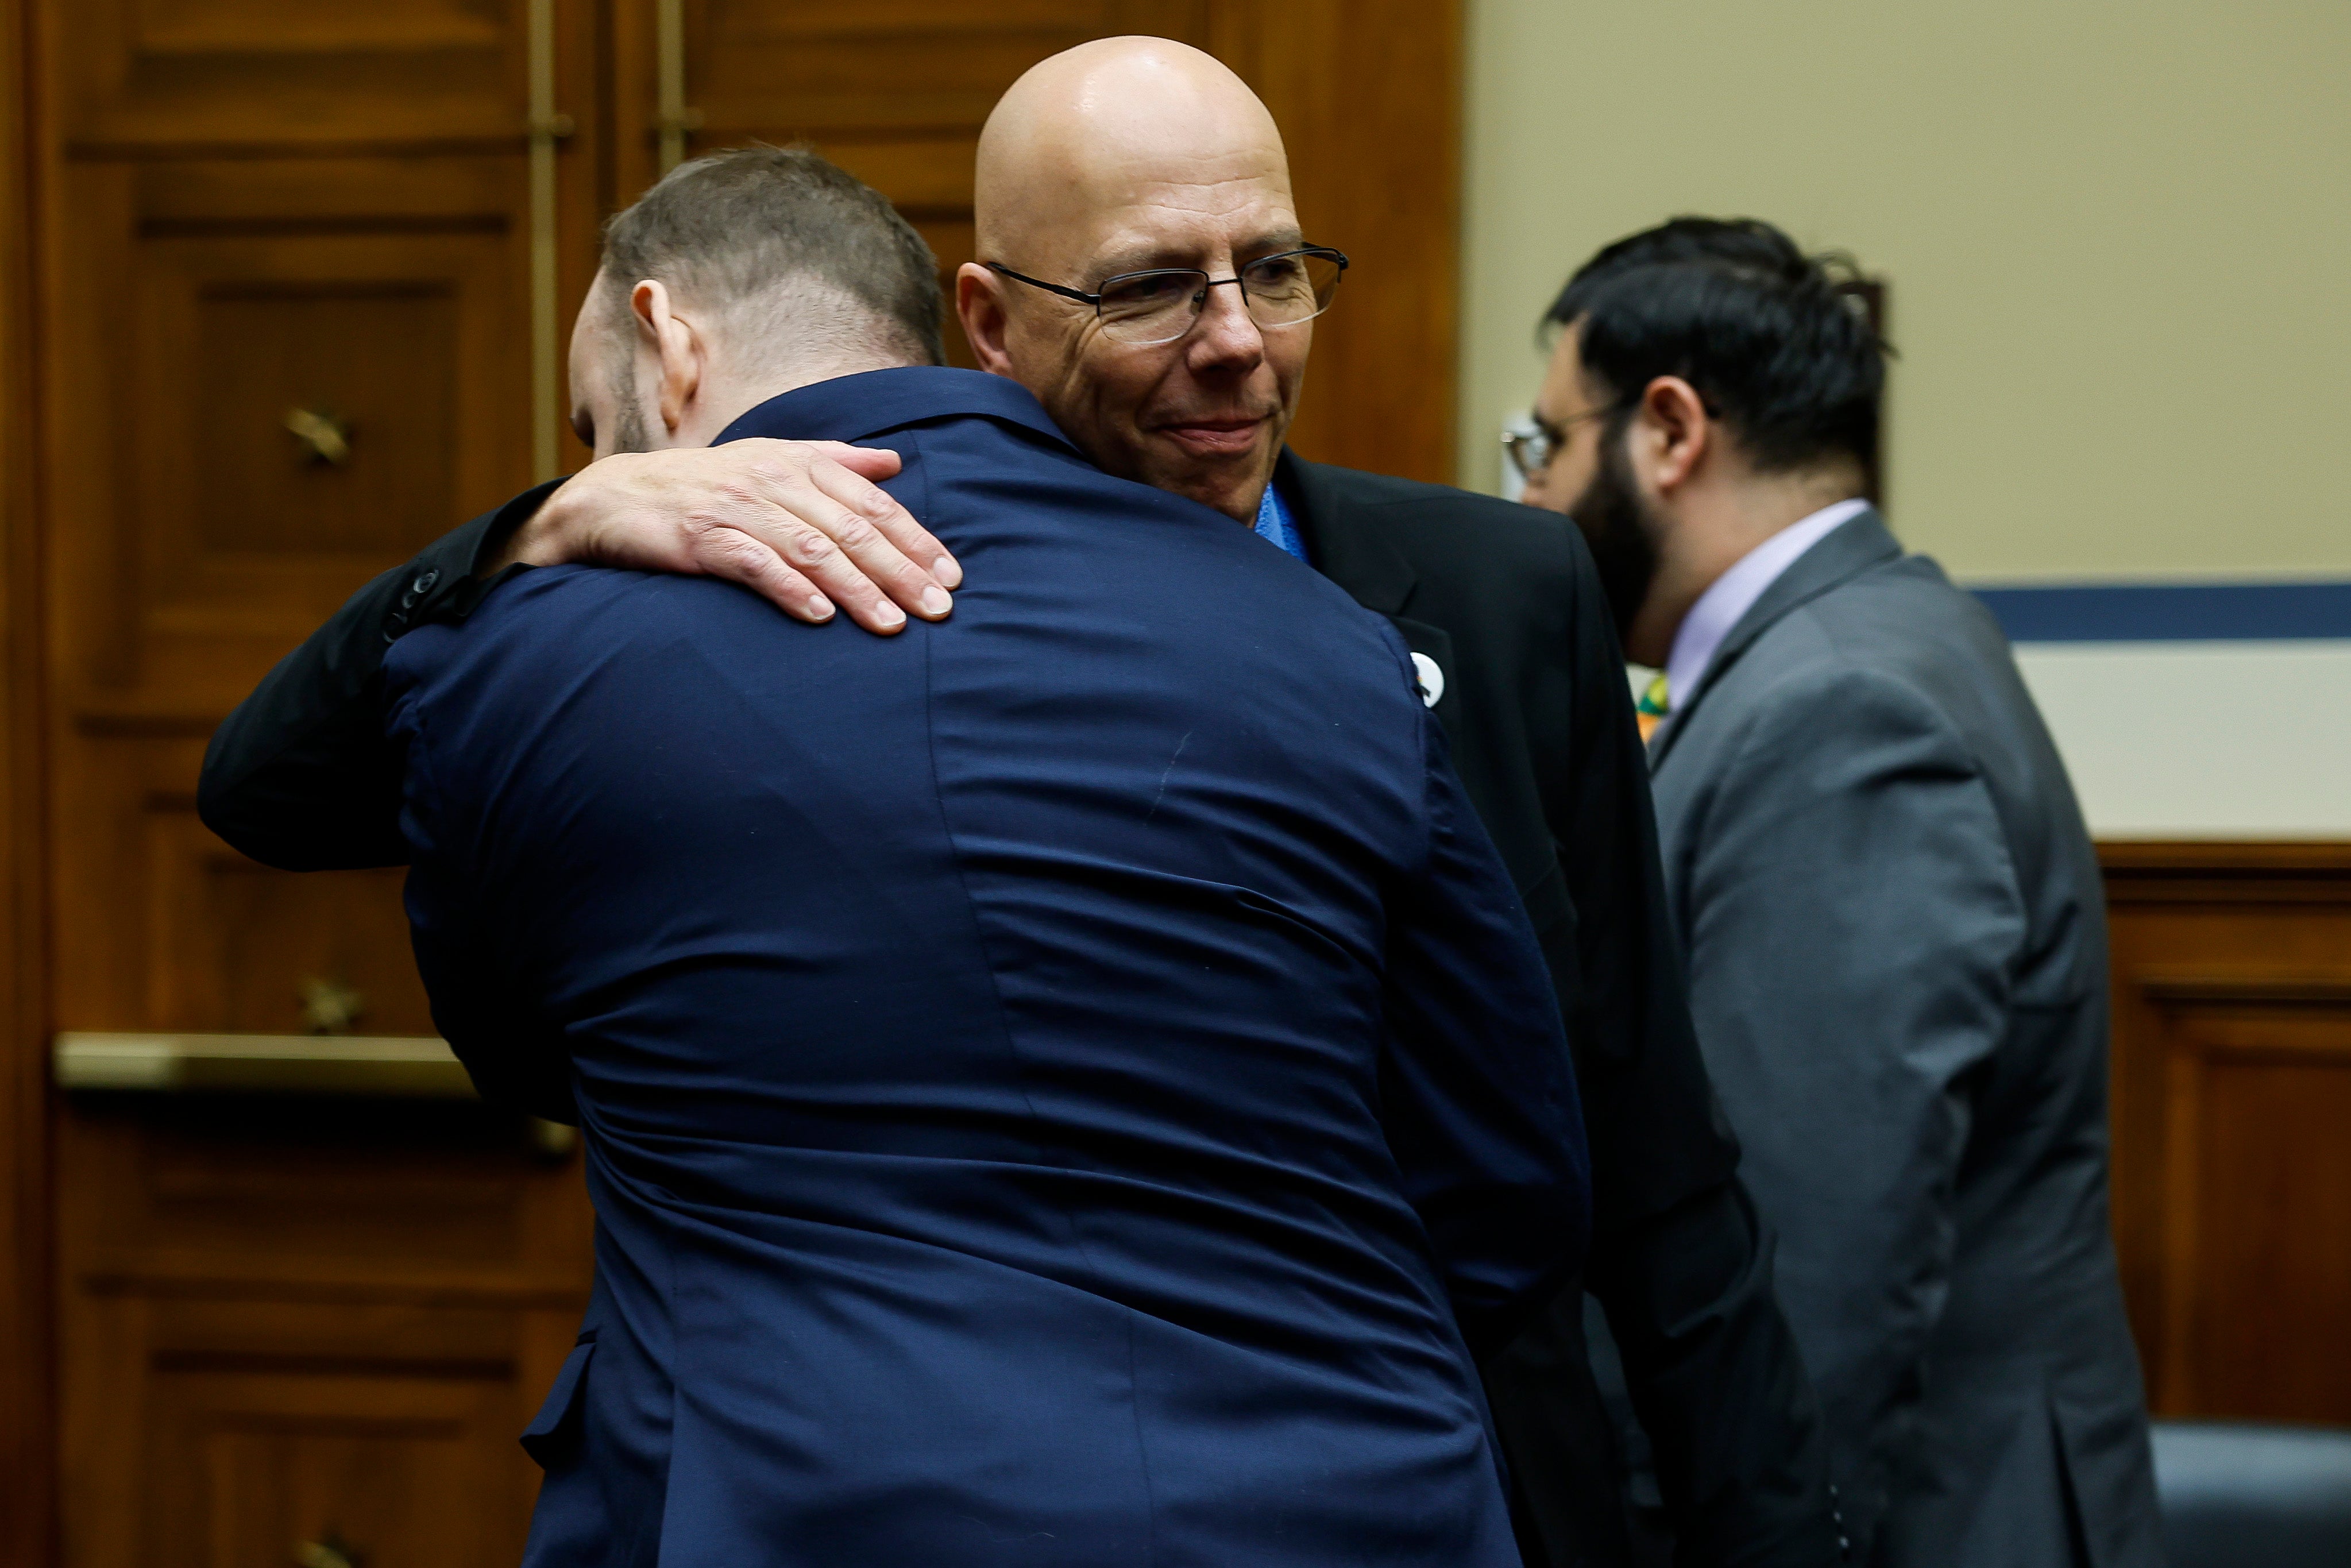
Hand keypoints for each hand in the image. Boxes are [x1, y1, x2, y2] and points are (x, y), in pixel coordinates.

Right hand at [493, 440, 960, 633]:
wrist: (613, 499)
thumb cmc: (703, 487)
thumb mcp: (770, 461)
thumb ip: (834, 461)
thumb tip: (894, 462)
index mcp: (797, 462)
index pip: (871, 501)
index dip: (915, 540)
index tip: (951, 578)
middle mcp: (772, 479)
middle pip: (851, 529)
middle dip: (901, 571)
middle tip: (939, 611)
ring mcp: (737, 507)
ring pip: (811, 549)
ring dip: (857, 589)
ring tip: (893, 625)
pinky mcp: (701, 537)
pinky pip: (754, 564)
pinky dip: (789, 589)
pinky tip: (819, 617)